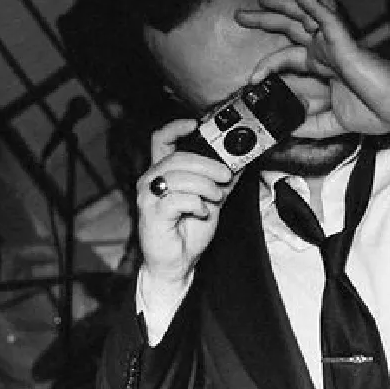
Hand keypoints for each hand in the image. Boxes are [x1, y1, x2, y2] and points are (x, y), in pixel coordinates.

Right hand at [137, 119, 236, 288]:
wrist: (176, 264)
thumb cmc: (187, 232)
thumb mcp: (211, 201)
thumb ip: (221, 181)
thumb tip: (241, 162)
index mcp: (162, 173)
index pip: (161, 140)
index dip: (176, 127)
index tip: (196, 124)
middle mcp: (150, 181)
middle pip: (178, 158)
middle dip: (208, 164)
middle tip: (225, 175)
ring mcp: (148, 197)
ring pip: (180, 177)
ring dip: (205, 186)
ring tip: (216, 198)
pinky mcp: (152, 214)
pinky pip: (178, 199)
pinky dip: (196, 204)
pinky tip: (202, 212)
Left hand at [236, 0, 389, 134]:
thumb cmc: (376, 111)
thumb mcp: (332, 124)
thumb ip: (308, 125)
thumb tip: (284, 131)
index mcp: (323, 67)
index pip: (286, 57)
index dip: (266, 66)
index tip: (251, 80)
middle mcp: (326, 51)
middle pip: (289, 30)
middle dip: (265, 20)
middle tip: (241, 14)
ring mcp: (336, 45)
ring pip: (305, 17)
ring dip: (283, 5)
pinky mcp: (347, 44)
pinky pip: (328, 20)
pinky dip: (314, 6)